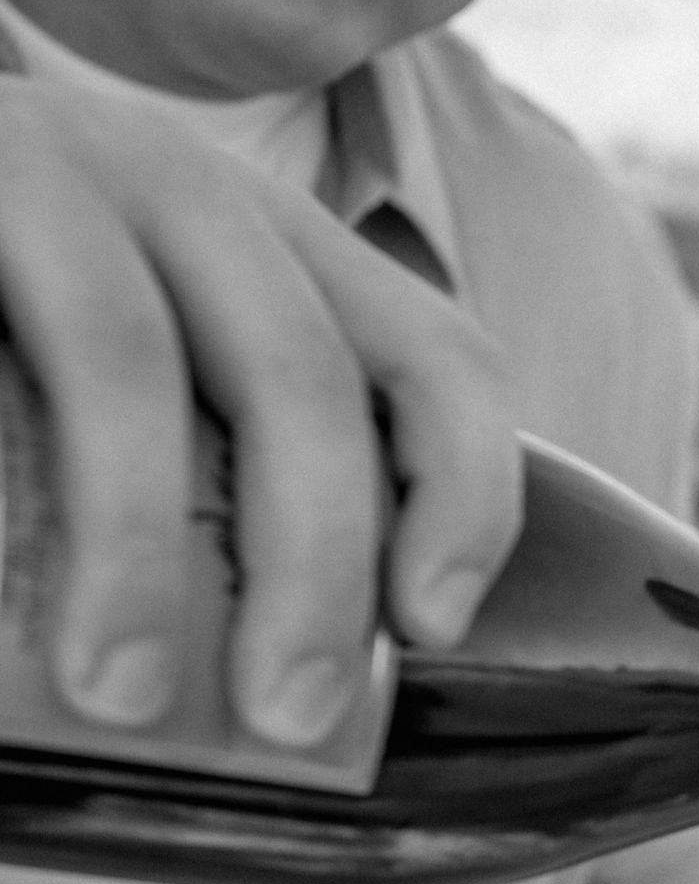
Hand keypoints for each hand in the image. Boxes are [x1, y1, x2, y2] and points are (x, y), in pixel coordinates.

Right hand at [0, 76, 518, 744]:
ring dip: (136, 548)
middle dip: (312, 564)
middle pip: (304, 377)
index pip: (443, 358)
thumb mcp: (146, 373)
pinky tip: (6, 606)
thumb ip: (225, 473)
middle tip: (286, 717)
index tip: (429, 628)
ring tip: (121, 695)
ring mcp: (43, 166)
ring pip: (127, 360)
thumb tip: (287, 691)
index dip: (467, 498)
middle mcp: (178, 185)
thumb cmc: (18, 325)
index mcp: (274, 246)